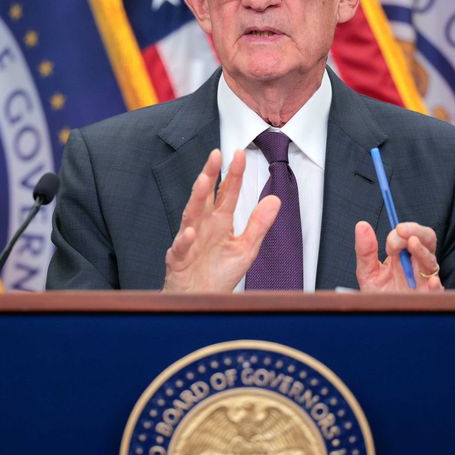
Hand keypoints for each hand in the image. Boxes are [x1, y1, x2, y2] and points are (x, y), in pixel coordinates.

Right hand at [163, 149, 280, 291]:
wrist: (203, 300)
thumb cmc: (219, 274)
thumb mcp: (246, 248)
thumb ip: (259, 224)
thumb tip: (275, 200)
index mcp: (219, 222)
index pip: (227, 193)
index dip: (233, 174)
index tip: (240, 154)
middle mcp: (203, 226)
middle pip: (205, 196)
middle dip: (210, 175)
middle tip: (216, 155)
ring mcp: (189, 240)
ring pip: (191, 215)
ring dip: (196, 198)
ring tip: (204, 181)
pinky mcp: (179, 259)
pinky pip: (181, 247)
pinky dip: (186, 239)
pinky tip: (192, 231)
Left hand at [354, 221, 443, 291]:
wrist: (380, 319)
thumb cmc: (378, 295)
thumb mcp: (367, 272)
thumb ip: (365, 251)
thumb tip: (362, 225)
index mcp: (404, 256)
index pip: (410, 235)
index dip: (400, 233)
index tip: (389, 237)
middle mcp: (417, 264)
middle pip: (427, 240)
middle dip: (416, 231)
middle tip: (401, 230)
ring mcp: (425, 280)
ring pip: (431, 261)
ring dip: (422, 251)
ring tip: (412, 243)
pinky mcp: (429, 298)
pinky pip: (438, 291)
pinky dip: (436, 286)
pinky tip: (431, 281)